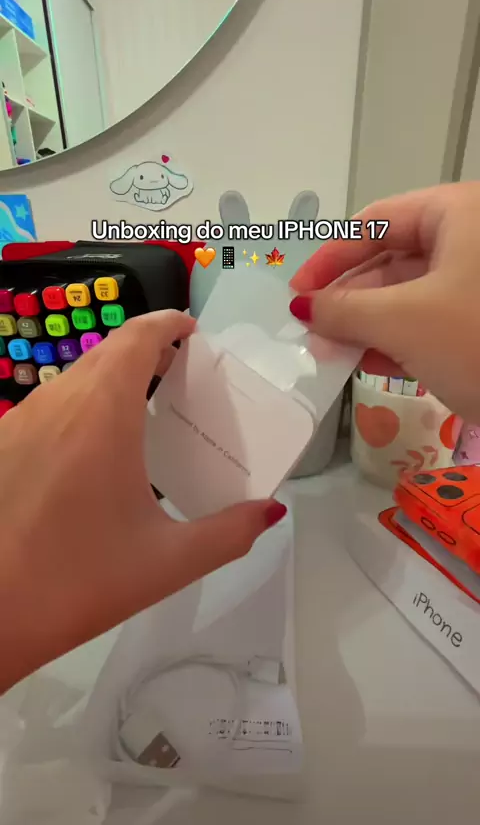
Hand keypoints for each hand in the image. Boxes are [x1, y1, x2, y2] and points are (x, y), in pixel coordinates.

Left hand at [0, 311, 285, 692]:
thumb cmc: (78, 582)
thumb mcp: (168, 562)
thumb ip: (230, 533)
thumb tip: (270, 511)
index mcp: (102, 413)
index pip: (137, 338)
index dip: (167, 323)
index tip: (192, 333)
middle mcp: (57, 403)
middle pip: (107, 352)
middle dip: (146, 351)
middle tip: (181, 376)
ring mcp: (19, 421)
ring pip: (74, 377)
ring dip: (112, 377)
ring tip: (145, 410)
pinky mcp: (1, 444)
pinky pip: (50, 404)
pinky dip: (82, 404)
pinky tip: (96, 451)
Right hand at [290, 182, 479, 422]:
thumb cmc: (477, 340)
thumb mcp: (403, 322)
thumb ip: (343, 310)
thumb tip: (301, 306)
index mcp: (458, 213)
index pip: (375, 222)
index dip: (329, 258)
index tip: (296, 294)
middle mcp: (471, 238)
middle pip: (391, 259)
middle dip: (348, 299)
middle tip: (312, 333)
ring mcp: (479, 282)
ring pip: (409, 294)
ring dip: (367, 324)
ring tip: (333, 352)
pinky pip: (431, 318)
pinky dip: (398, 338)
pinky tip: (369, 362)